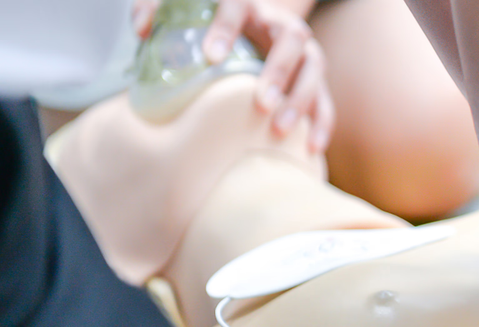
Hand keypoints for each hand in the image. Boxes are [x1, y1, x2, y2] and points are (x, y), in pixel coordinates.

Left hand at [132, 0, 333, 151]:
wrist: (248, 30)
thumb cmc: (208, 26)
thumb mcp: (182, 9)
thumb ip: (158, 10)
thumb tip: (141, 29)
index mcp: (246, 5)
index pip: (238, 7)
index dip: (226, 29)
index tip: (211, 57)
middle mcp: (280, 25)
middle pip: (291, 39)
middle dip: (278, 70)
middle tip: (260, 101)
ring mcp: (303, 52)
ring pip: (313, 70)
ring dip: (300, 99)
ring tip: (280, 128)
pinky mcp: (314, 79)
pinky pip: (325, 101)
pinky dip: (321, 124)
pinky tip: (312, 148)